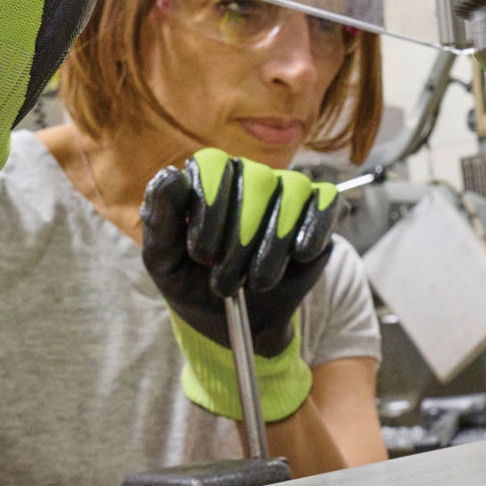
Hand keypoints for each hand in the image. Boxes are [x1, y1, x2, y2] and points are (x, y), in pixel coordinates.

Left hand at [142, 149, 341, 421]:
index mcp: (208, 179)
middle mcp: (248, 176)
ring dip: (273, 243)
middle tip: (226, 282)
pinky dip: (314, 228)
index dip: (210, 205)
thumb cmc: (194, 283)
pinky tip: (299, 256)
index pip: (213, 163)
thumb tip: (170, 175)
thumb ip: (160, 218)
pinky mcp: (318, 210)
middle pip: (255, 178)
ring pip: (292, 189)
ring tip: (258, 282)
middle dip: (240, 237)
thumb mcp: (164, 261)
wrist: (237, 322)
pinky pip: (325, 201)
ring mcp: (286, 190)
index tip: (201, 254)